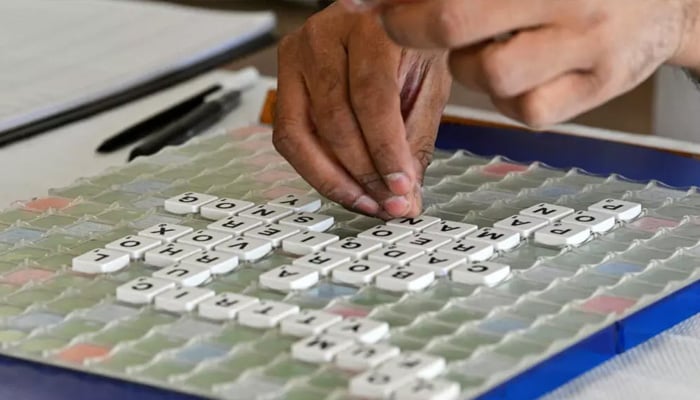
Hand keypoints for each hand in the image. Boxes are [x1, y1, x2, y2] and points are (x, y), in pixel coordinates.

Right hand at [273, 3, 451, 218]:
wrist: (383, 20)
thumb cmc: (408, 46)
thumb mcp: (428, 83)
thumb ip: (416, 139)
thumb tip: (405, 199)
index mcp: (370, 26)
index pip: (371, 98)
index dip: (385, 150)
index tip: (400, 187)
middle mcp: (325, 35)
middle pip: (333, 118)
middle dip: (362, 173)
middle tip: (387, 202)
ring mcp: (296, 55)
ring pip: (299, 133)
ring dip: (334, 179)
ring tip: (365, 202)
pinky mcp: (283, 78)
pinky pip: (288, 136)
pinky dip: (314, 169)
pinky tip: (342, 185)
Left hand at [355, 0, 698, 128]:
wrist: (665, 1)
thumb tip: (386, 0)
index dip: (399, 2)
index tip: (366, 5)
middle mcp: (567, 1)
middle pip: (453, 21)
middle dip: (413, 27)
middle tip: (403, 24)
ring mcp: (587, 46)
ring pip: (489, 76)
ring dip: (472, 66)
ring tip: (493, 45)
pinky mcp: (597, 88)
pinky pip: (526, 111)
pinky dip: (512, 99)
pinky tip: (527, 75)